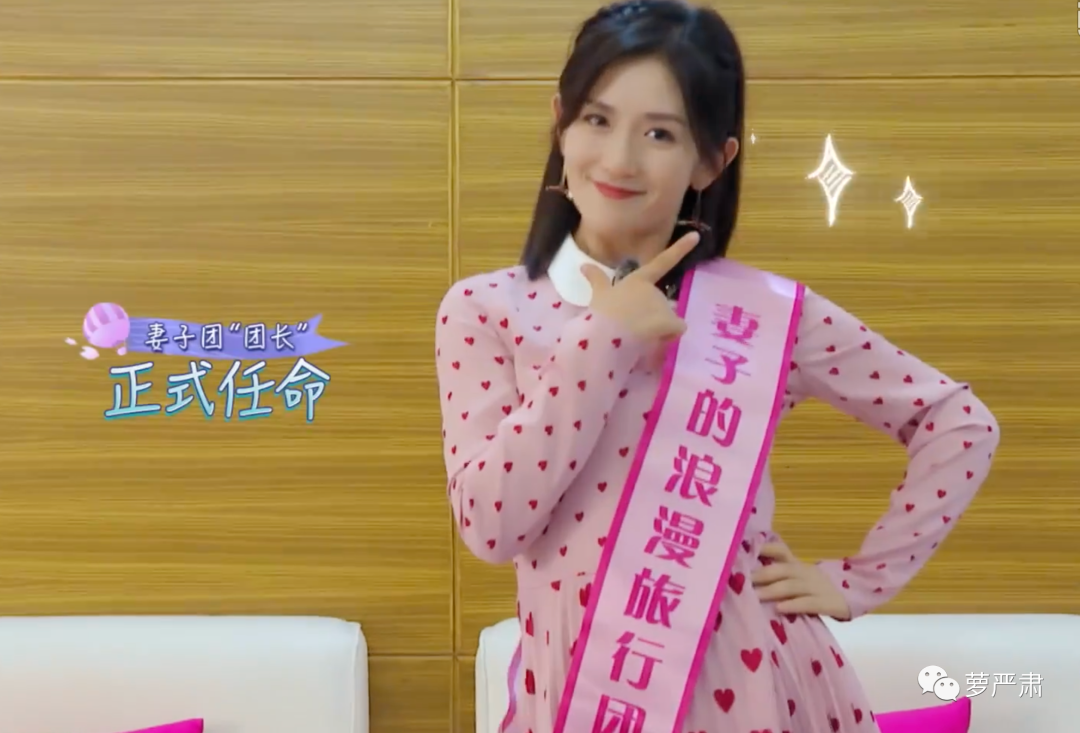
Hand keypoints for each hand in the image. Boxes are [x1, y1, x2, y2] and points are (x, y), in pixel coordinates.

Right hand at [580, 232, 698, 342]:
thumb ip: (596, 279)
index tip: (695, 236)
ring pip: (667, 320)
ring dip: (657, 328)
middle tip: (632, 327)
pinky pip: (677, 329)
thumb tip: (584, 265)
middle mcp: (654, 289)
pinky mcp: (670, 321)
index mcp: (638, 280)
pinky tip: (654, 341)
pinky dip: (670, 336)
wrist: (607, 335)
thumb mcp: (598, 295)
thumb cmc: (601, 313)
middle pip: (660, 305)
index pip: (662, 261)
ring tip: (637, 337)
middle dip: (651, 316)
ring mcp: (664, 305)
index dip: (680, 248)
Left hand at [751, 542, 851, 619]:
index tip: (743, 552)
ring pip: (791, 586)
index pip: (780, 550)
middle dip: (760, 575)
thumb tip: (748, 576)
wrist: (850, 597)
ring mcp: (816, 586)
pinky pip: (807, 603)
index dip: (764, 549)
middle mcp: (804, 572)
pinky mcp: (825, 602)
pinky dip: (792, 605)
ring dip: (771, 591)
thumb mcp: (798, 577)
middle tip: (742, 582)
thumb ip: (778, 575)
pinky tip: (779, 609)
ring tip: (755, 596)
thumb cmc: (815, 588)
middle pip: (781, 570)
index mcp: (797, 564)